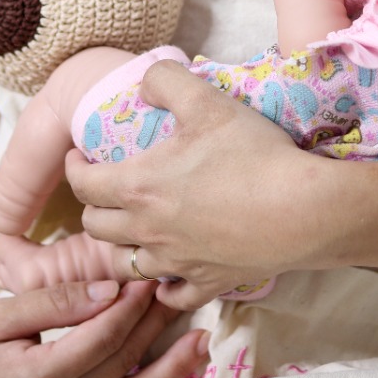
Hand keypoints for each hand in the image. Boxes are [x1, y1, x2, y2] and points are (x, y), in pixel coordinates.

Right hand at [0, 280, 207, 377]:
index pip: (102, 336)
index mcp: (41, 376)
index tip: (146, 277)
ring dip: (171, 366)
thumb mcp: (0, 317)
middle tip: (174, 289)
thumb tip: (106, 288)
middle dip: (152, 323)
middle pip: (124, 359)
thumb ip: (53, 302)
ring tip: (199, 338)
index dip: (130, 305)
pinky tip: (180, 370)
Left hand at [65, 61, 328, 309]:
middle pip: (96, 229)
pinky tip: (171, 272)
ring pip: (126, 266)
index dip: (74, 168)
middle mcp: (149, 232)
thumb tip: (144, 83)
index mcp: (139, 188)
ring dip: (120, 248)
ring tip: (131, 231)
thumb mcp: (207, 101)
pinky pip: (173, 296)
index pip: (83, 185)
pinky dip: (164, 286)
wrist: (304, 210)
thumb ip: (166, 81)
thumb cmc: (254, 154)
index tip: (79, 157)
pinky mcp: (209, 282)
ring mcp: (178, 262)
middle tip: (106, 189)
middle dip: (93, 207)